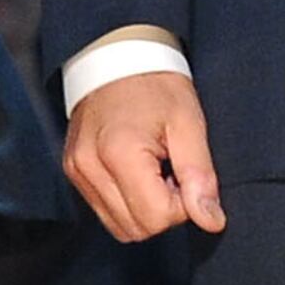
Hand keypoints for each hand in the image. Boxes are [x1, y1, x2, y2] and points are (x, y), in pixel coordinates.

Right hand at [62, 68, 227, 240]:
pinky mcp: (73, 171)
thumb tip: (211, 222)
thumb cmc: (156, 85)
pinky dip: (127, 202)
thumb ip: (200, 176)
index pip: (157, 217)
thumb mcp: (189, 124)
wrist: (117, 56)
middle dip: (163, 209)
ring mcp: (77, 170)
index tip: (183, 171)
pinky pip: (104, 211)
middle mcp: (90, 166)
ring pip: (120, 227)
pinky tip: (136, 173)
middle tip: (170, 170)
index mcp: (119, 152)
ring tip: (154, 171)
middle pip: (137, 229)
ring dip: (144, 209)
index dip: (181, 204)